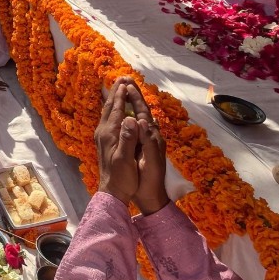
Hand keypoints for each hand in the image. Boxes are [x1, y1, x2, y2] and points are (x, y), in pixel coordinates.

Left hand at [95, 79, 142, 205]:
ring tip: (117, 89)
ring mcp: (102, 137)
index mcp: (109, 134)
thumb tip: (132, 119)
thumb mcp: (126, 159)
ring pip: (107, 113)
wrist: (111, 192)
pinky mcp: (103, 142)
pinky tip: (113, 110)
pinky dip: (111, 109)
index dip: (121, 95)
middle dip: (115, 92)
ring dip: (112, 99)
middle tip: (121, 78)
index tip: (125, 81)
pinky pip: (107, 119)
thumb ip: (128, 138)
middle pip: (109, 107)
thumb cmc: (122, 178)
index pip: (116, 110)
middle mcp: (103, 132)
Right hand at [125, 86, 167, 214]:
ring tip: (126, 92)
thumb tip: (142, 120)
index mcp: (152, 139)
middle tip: (126, 81)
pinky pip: (137, 127)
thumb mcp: (149, 162)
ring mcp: (148, 143)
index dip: (136, 99)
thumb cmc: (147, 182)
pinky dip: (131, 116)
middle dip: (135, 96)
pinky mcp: (144, 149)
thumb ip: (146, 140)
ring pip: (140, 118)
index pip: (144, 113)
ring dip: (133, 104)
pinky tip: (126, 116)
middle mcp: (152, 138)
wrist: (152, 199)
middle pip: (144, 112)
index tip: (127, 84)